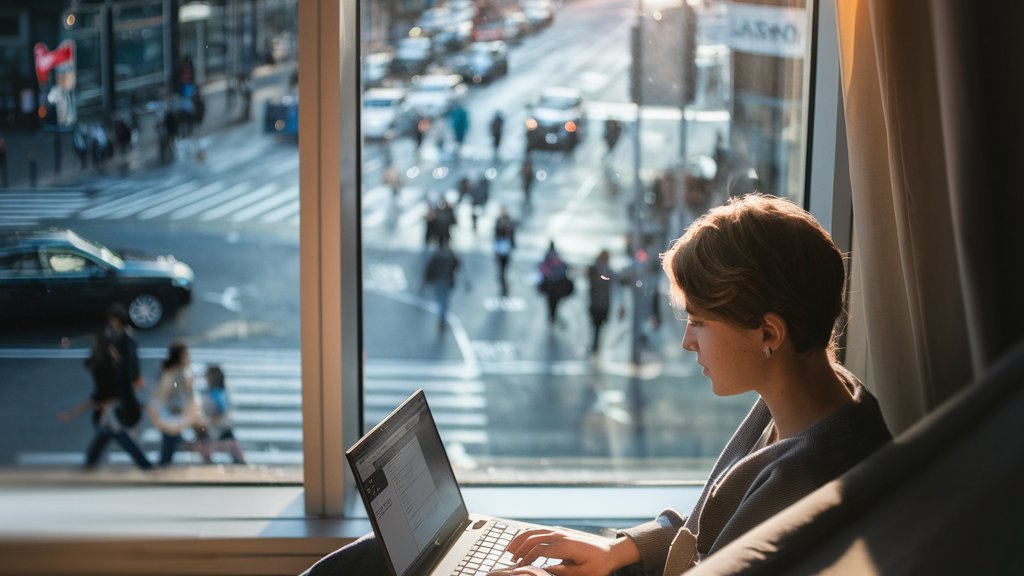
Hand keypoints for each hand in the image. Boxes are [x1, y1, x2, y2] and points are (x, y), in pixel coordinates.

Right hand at [499, 528, 623, 575]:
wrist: (611, 552)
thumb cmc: (599, 565)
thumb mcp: (582, 573)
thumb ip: (562, 572)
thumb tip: (544, 570)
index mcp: (565, 546)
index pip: (538, 550)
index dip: (526, 559)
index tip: (518, 568)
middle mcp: (561, 535)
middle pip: (533, 538)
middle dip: (519, 548)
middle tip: (511, 560)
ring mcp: (561, 532)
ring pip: (535, 531)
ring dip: (521, 539)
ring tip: (511, 549)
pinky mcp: (562, 532)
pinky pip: (541, 530)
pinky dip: (529, 535)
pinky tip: (523, 543)